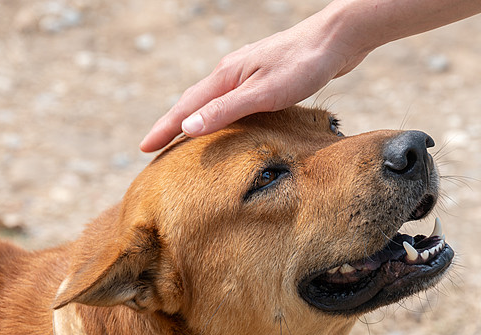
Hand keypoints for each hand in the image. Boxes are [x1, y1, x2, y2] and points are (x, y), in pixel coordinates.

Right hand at [139, 12, 366, 152]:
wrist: (336, 40)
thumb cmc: (302, 65)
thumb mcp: (262, 94)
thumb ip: (226, 111)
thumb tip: (187, 128)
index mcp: (225, 76)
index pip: (185, 108)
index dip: (164, 130)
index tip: (143, 148)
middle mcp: (230, 73)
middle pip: (193, 102)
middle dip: (172, 126)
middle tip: (155, 148)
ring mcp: (247, 73)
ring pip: (211, 101)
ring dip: (194, 120)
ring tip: (183, 141)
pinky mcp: (264, 77)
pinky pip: (231, 101)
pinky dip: (218, 115)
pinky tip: (226, 124)